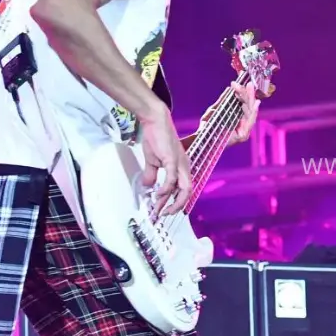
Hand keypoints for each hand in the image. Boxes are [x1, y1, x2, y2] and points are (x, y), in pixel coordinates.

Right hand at [139, 104, 190, 218]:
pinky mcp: (173, 159)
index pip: (182, 189)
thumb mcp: (153, 161)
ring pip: (184, 188)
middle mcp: (184, 167)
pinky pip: (172, 178)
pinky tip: (159, 194)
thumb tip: (147, 185)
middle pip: (188, 192)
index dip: (175, 202)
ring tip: (162, 209)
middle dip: (176, 206)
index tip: (164, 210)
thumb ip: (151, 174)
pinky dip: (166, 189)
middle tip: (164, 215)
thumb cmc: (156, 138)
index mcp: (181, 168)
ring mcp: (180, 164)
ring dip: (173, 201)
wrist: (155, 121)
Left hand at [201, 80, 259, 146]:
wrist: (200, 138)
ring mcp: (243, 131)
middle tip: (248, 84)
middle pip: (249, 108)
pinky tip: (254, 104)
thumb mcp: (215, 110)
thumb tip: (229, 89)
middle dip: (249, 95)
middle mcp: (242, 125)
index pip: (244, 106)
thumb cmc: (207, 127)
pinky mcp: (243, 136)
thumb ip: (222, 101)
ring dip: (250, 100)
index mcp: (237, 120)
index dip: (245, 95)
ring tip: (248, 89)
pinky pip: (250, 122)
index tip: (244, 84)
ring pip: (251, 113)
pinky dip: (252, 112)